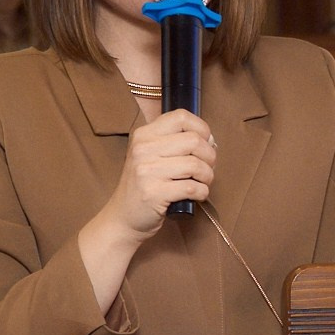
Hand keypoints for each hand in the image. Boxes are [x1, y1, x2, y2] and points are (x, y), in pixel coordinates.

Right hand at [98, 107, 216, 237]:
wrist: (123, 217)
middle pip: (194, 141)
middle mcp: (143, 149)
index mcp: (144, 135)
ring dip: (207, 176)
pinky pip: (192, 187)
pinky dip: (202, 192)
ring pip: (195, 165)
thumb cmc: (145, 185)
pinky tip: (196, 195)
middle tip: (206, 169)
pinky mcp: (154, 193)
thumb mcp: (150, 155)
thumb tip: (211, 140)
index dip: (202, 129)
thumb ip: (175, 143)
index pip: (181, 117)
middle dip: (209, 157)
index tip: (205, 144)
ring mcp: (147, 171)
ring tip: (202, 183)